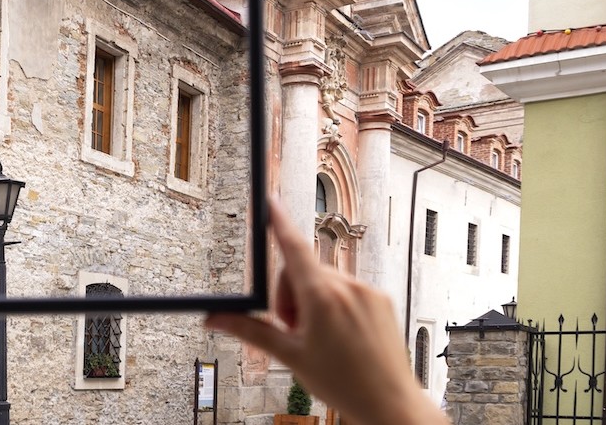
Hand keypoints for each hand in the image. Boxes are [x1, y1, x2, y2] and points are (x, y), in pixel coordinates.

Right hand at [205, 197, 445, 424]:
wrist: (390, 405)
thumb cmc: (344, 384)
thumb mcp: (290, 356)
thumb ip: (251, 330)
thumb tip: (215, 319)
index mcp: (322, 297)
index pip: (293, 247)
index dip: (278, 222)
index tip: (270, 201)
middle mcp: (348, 287)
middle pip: (302, 272)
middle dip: (290, 296)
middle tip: (294, 331)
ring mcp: (368, 293)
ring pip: (325, 282)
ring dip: (313, 303)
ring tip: (319, 339)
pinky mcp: (381, 301)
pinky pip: (348, 290)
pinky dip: (336, 307)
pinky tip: (340, 336)